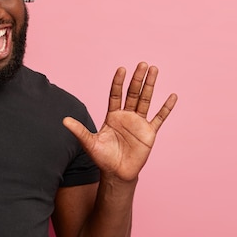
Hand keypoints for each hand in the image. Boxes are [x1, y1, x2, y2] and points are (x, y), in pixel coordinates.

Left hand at [63, 62, 177, 181]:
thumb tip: (64, 120)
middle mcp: (126, 116)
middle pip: (133, 93)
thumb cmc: (103, 158)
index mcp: (112, 116)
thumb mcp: (89, 143)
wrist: (117, 173)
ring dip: (150, 86)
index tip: (121, 69)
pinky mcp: (149, 133)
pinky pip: (159, 118)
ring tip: (154, 70)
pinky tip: (172, 96)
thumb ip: (79, 130)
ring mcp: (139, 123)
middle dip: (137, 79)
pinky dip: (166, 108)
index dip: (118, 82)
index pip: (115, 94)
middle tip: (143, 64)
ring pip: (146, 100)